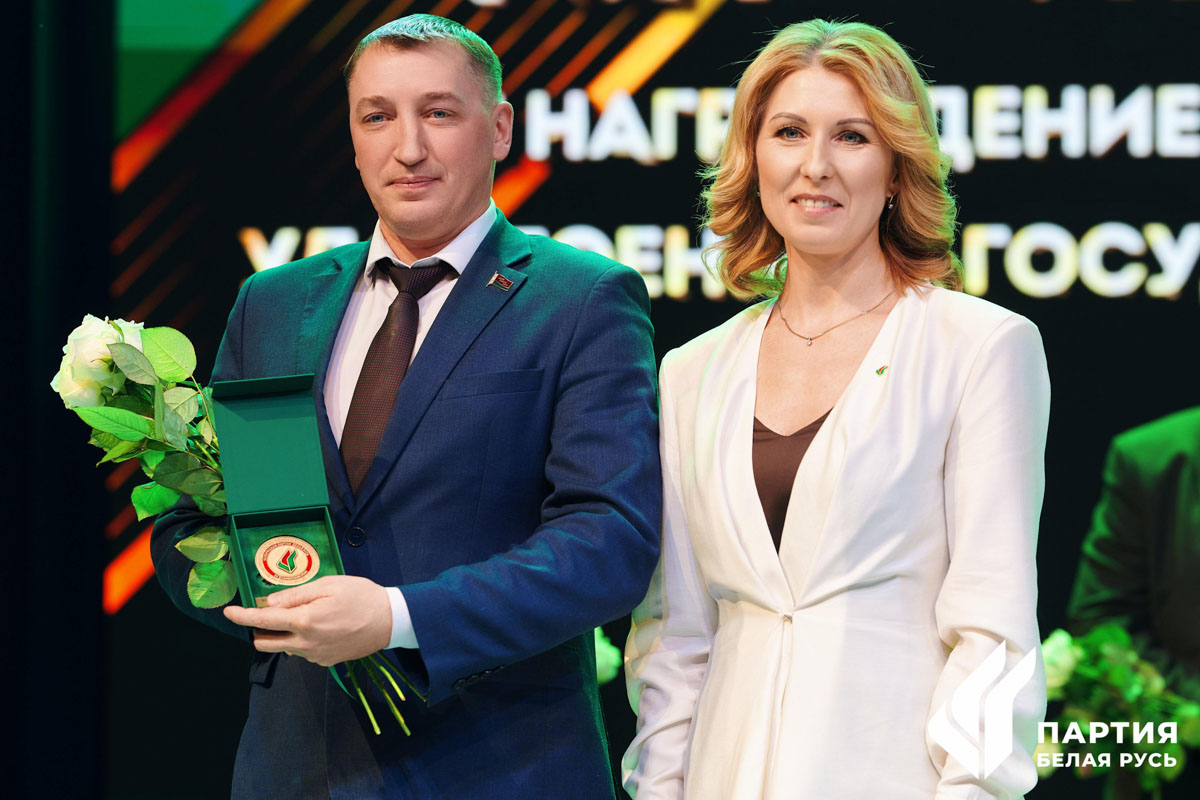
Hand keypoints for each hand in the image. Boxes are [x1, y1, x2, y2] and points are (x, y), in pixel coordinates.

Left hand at [223, 575, 392, 666]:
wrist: (390, 621)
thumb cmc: (361, 596)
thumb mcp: (328, 585)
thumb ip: (295, 596)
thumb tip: (268, 604)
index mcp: (304, 621)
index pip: (262, 621)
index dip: (242, 616)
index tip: (228, 612)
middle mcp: (305, 644)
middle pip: (265, 643)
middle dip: (258, 630)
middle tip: (268, 613)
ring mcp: (314, 656)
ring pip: (284, 648)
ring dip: (282, 635)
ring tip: (303, 617)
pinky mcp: (325, 662)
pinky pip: (302, 652)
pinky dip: (301, 641)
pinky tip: (321, 628)